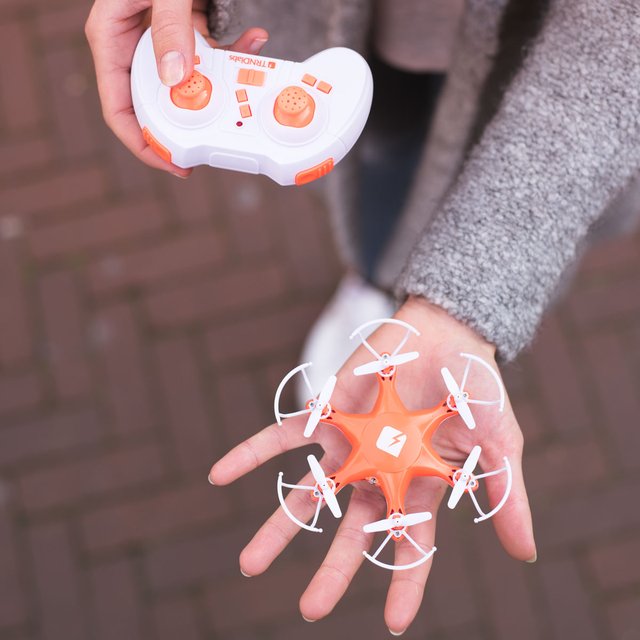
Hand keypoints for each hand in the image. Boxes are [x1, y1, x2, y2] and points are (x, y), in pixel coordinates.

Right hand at [85, 0, 267, 175]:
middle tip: (218, 140)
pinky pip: (207, 56)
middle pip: (154, 105)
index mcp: (113, 37)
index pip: (119, 108)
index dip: (144, 143)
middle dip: (187, 126)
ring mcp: (160, 39)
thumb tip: (177, 80)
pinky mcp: (185, 31)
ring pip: (187, 85)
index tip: (174, 163)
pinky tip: (256, 40)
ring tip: (248, 92)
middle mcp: (133, 44)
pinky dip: (233, 53)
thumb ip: (169, 27)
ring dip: (220, 91)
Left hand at [209, 296, 535, 633]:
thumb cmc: (477, 389)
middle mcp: (378, 473)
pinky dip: (250, 454)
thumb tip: (525, 555)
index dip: (405, 584)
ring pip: (308, 494)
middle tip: (310, 610)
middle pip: (352, 531)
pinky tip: (218, 476)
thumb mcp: (499, 443)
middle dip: (333, 570)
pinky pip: (280, 437)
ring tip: (248, 565)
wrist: (447, 334)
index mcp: (419, 485)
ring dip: (277, 527)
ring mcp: (349, 445)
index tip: (394, 624)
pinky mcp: (325, 413)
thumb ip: (506, 495)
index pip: (411, 545)